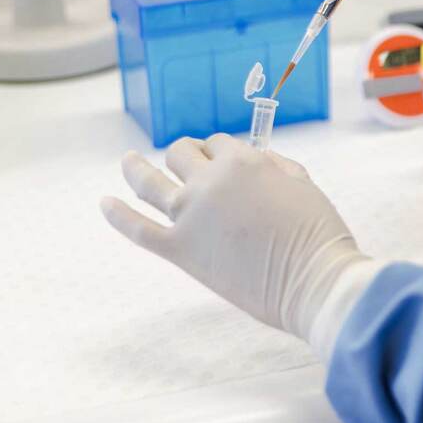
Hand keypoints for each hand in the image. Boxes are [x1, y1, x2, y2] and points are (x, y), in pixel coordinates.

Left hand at [100, 135, 368, 341]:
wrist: (313, 280)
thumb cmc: (318, 233)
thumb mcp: (302, 184)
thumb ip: (276, 165)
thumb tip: (258, 158)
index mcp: (243, 161)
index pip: (218, 142)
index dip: (218, 150)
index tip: (221, 161)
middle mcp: (210, 181)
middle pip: (180, 154)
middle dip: (184, 155)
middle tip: (186, 164)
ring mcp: (190, 215)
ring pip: (149, 182)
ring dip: (134, 168)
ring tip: (128, 161)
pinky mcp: (180, 249)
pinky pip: (138, 228)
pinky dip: (117, 215)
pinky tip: (104, 203)